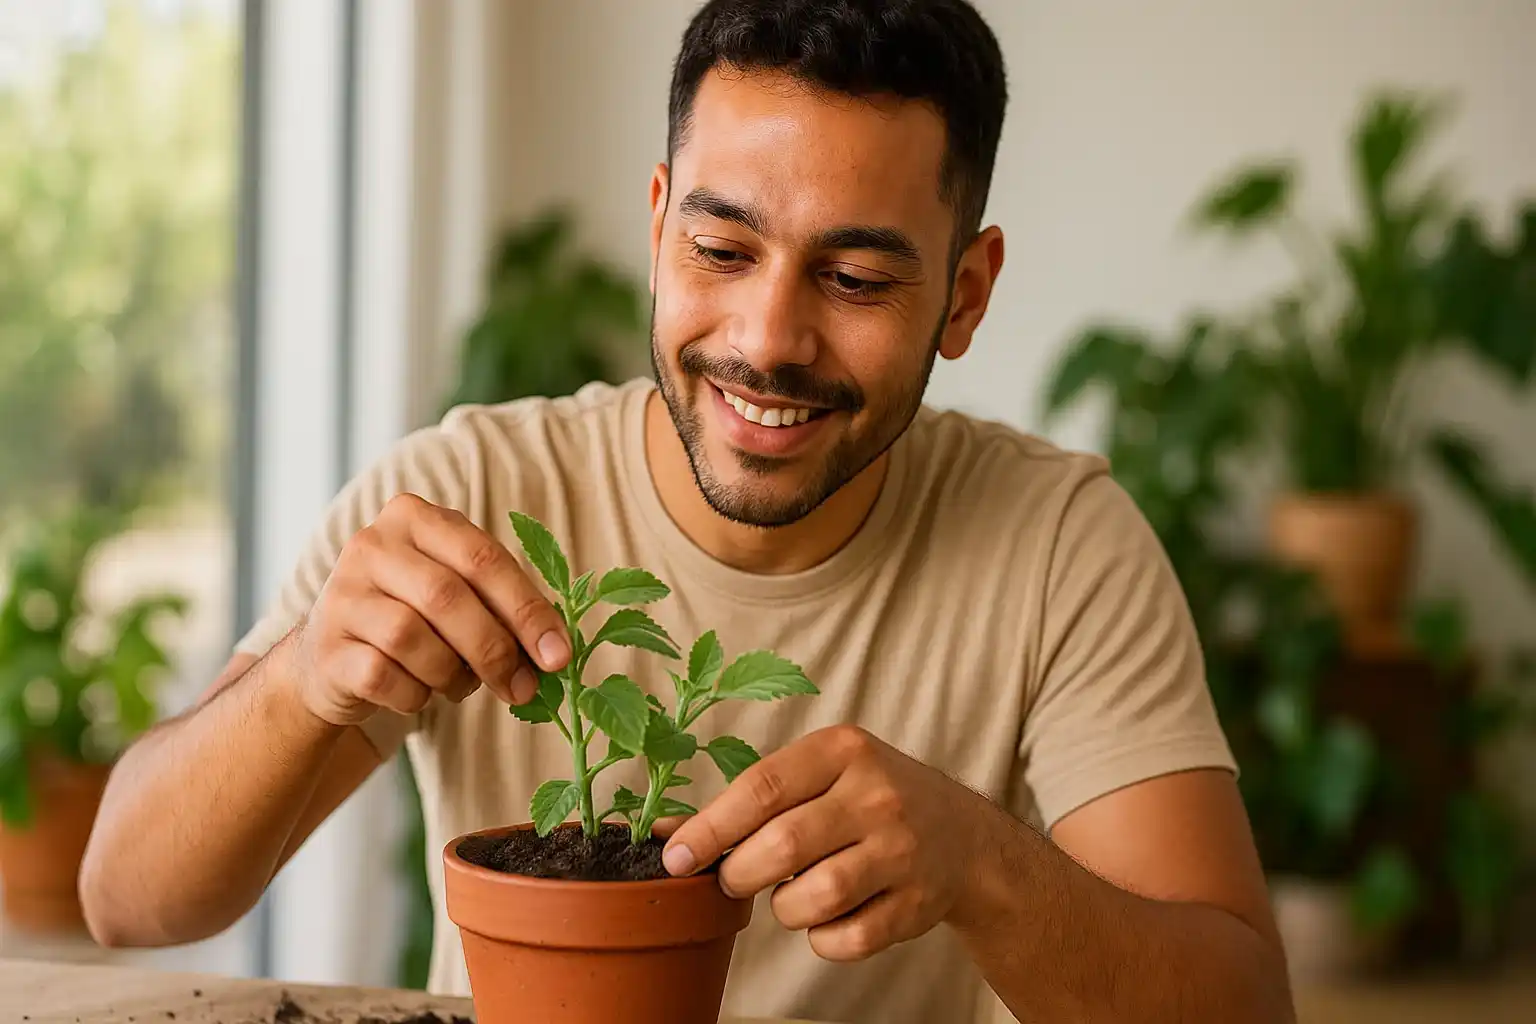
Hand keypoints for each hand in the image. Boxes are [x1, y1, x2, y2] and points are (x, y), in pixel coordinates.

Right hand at [278, 493, 570, 725]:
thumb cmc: (417, 620)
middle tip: (523, 687)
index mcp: (416, 518)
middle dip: (495, 650)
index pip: (484, 558)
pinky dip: (416, 696)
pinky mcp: (326, 647)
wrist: (334, 659)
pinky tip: (418, 692)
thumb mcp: (460, 596)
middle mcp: (372, 545)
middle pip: (448, 597)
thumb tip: (554, 654)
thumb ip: (503, 608)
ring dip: (451, 675)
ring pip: (412, 638)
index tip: (558, 656)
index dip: (528, 610)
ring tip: (457, 684)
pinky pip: (385, 677)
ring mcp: (342, 594)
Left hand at [662, 725, 993, 960]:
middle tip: (734, 879)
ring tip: (789, 895)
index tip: (677, 856)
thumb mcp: (819, 774)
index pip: (762, 786)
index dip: (711, 826)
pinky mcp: (917, 904)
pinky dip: (823, 939)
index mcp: (843, 750)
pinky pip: (847, 939)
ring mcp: (902, 850)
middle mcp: (877, 795)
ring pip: (815, 897)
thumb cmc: (866, 800)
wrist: (964, 837)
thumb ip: (748, 800)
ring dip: (784, 909)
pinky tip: (829, 918)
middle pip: (782, 845)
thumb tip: (663, 834)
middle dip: (740, 873)